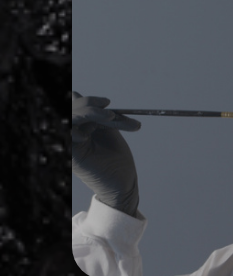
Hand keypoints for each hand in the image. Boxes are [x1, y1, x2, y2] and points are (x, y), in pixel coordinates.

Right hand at [70, 91, 141, 216]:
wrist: (123, 181)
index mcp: (78, 128)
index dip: (87, 101)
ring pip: (69, 119)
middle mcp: (71, 135)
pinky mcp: (71, 156)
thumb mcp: (107, 129)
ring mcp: (70, 145)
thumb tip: (76, 94)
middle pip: (69, 110)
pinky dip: (74, 132)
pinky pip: (65, 137)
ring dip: (89, 114)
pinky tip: (87, 136)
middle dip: (89, 106)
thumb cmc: (116, 158)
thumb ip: (95, 114)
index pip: (73, 106)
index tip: (108, 102)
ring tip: (110, 118)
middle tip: (111, 113)